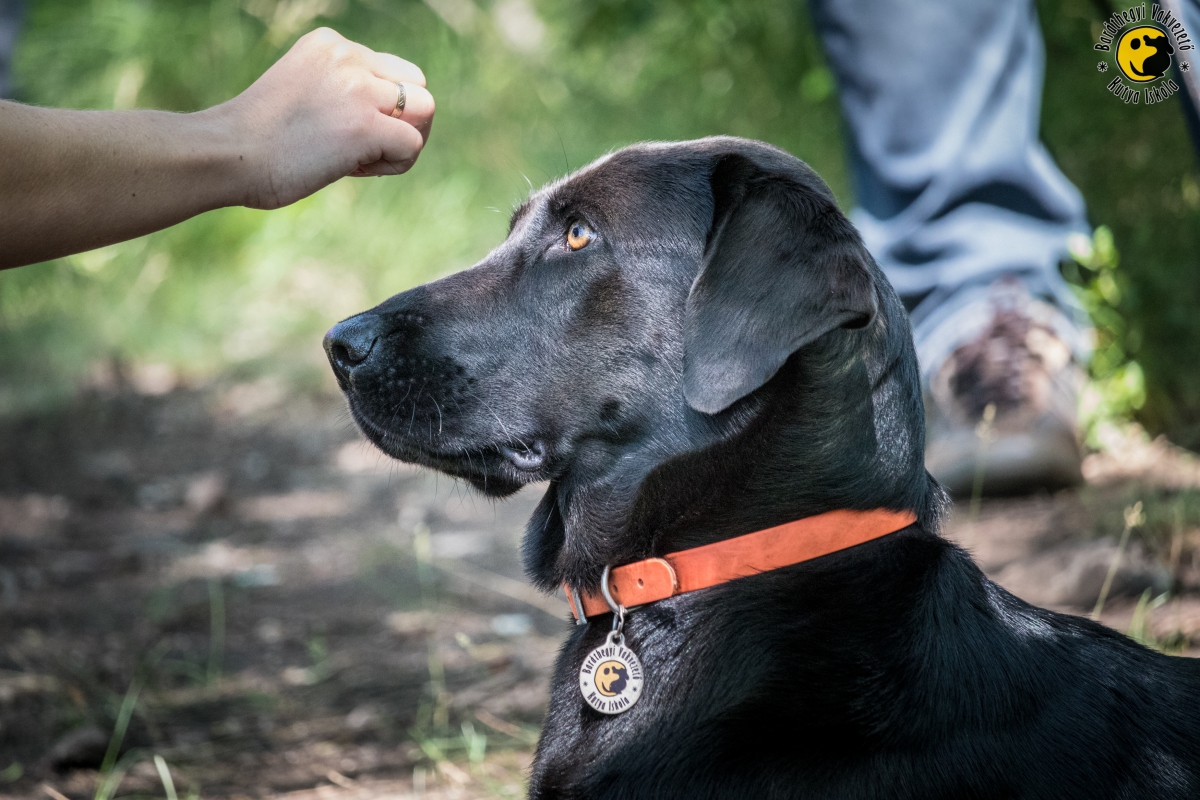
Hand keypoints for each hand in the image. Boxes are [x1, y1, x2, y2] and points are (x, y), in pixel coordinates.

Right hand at [215, 27, 435, 209]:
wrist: (227, 154)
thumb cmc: (257, 140)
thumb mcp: (304, 94)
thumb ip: (343, 92)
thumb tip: (391, 121)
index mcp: (332, 44)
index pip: (391, 72)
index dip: (381, 109)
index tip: (345, 131)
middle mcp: (349, 56)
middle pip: (418, 86)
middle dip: (402, 122)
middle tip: (363, 149)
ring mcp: (358, 88)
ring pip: (425, 110)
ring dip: (404, 141)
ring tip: (361, 159)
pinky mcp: (366, 125)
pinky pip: (413, 145)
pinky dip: (394, 165)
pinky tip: (354, 170)